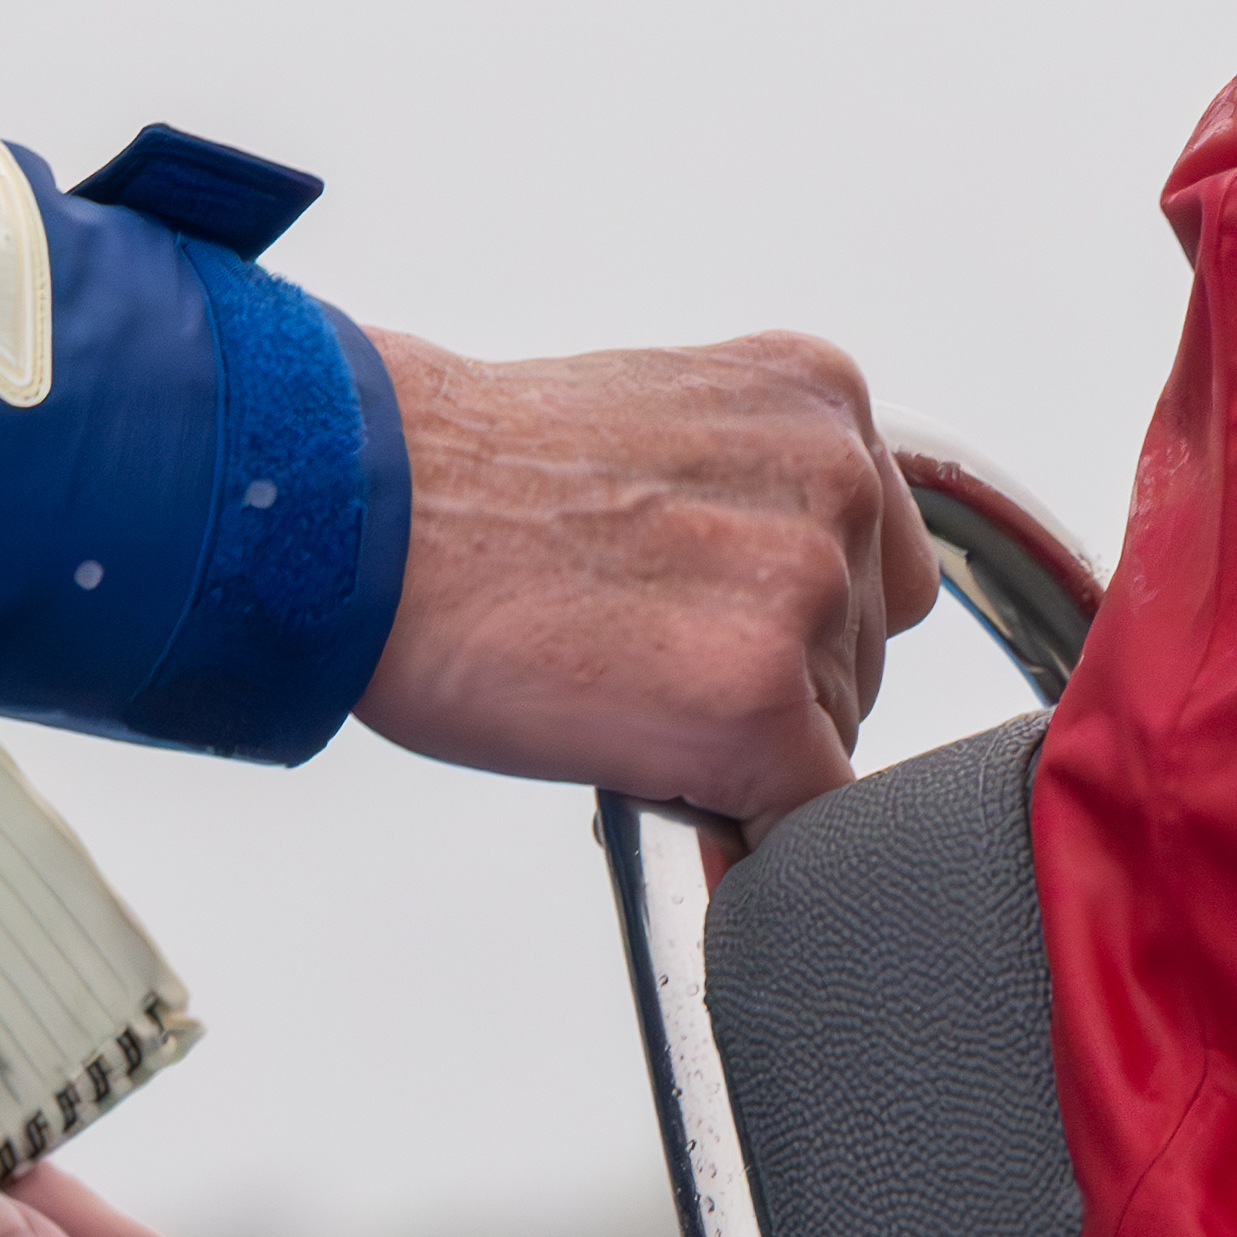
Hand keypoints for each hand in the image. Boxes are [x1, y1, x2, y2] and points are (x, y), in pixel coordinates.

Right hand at [355, 326, 934, 821]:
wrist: (365, 507)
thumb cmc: (465, 478)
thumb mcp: (661, 426)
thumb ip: (752, 491)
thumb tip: (777, 594)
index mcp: (818, 402)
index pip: (871, 562)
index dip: (790, 622)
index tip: (718, 637)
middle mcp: (834, 482)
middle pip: (858, 650)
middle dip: (768, 681)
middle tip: (638, 657)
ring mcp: (804, 591)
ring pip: (831, 734)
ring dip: (740, 747)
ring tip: (616, 689)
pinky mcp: (759, 702)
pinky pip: (809, 820)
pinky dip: (747, 835)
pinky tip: (663, 792)